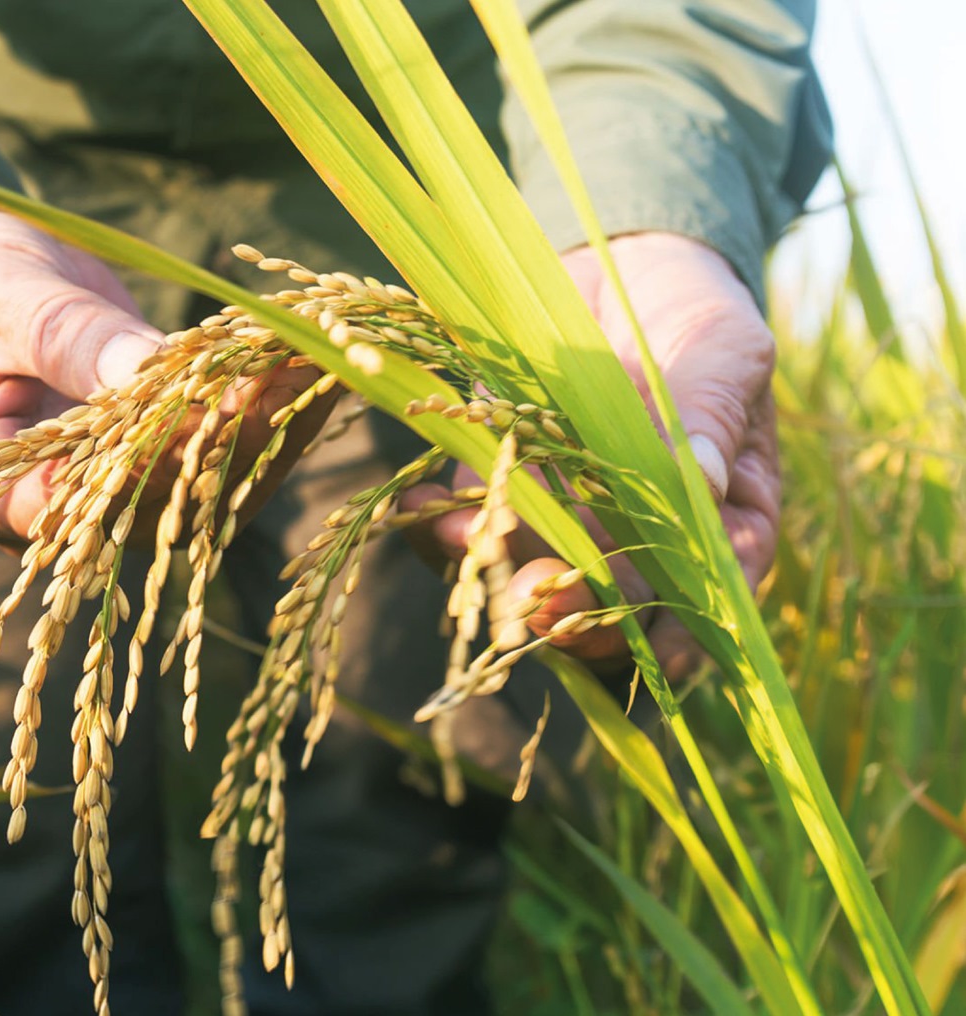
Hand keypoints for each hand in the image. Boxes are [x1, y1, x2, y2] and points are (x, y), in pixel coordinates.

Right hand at [0, 198, 328, 541]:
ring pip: (199, 488)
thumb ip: (68, 339)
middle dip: (222, 441)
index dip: (135, 469)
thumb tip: (146, 371)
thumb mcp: (3, 296)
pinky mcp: (156, 461)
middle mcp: (52, 515)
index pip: (63, 506)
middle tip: (285, 379)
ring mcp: (110, 494)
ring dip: (265, 427)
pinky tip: (311, 359)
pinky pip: (217, 450)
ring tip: (320, 361)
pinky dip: (266, 406)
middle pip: (148, 503)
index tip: (200, 415)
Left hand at [407, 232, 778, 675]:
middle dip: (577, 610)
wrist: (616, 262)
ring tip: (467, 547)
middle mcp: (640, 531)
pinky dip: (444, 527)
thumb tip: (707, 484)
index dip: (687, 631)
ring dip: (499, 572)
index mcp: (720, 516)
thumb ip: (711, 414)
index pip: (709, 589)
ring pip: (535, 569)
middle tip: (539, 603)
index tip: (661, 654)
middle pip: (614, 599)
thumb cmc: (695, 310)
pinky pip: (474, 523)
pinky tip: (422, 511)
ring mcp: (567, 513)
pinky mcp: (504, 482)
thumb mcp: (723, 350)